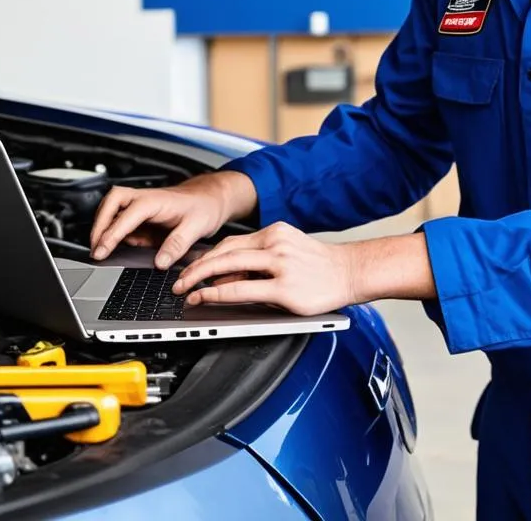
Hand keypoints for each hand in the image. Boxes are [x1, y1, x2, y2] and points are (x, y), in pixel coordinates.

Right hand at [89, 170, 256, 267]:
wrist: (211, 197)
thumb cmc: (205, 206)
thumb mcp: (197, 226)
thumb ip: (177, 244)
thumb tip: (160, 262)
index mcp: (154, 201)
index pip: (126, 215)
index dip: (111, 234)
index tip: (101, 250)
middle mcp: (144, 200)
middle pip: (110, 203)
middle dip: (98, 225)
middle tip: (95, 249)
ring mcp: (141, 207)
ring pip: (112, 209)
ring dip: (103, 227)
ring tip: (100, 251)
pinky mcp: (142, 216)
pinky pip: (122, 222)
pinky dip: (114, 233)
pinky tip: (115, 247)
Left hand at [172, 222, 357, 315]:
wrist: (352, 271)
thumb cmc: (320, 265)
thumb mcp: (288, 250)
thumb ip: (259, 260)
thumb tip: (226, 277)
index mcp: (275, 232)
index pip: (231, 242)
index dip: (206, 256)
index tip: (190, 268)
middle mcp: (275, 243)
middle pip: (224, 252)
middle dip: (196, 268)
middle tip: (178, 282)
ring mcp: (280, 264)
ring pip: (229, 268)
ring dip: (201, 280)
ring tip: (186, 292)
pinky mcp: (285, 288)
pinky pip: (242, 290)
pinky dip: (218, 294)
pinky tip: (206, 299)